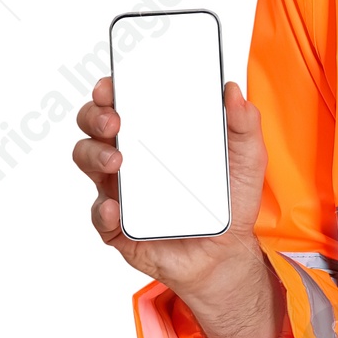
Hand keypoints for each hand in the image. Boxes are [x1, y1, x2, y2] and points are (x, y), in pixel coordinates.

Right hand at [73, 77, 285, 337]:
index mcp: (155, 136)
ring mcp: (121, 192)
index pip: (124, 104)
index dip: (111, 91)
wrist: (227, 254)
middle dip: (96, 117)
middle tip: (115, 119)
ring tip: (117, 160)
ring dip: (95, 155)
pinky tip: (115, 208)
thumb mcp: (247, 161)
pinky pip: (100, 217)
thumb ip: (244, 126)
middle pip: (95, 128)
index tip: (113, 83)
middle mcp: (131, 159)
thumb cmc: (229, 202)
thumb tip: (233, 91)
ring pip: (89, 163)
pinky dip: (103, 211)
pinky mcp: (118, 227)